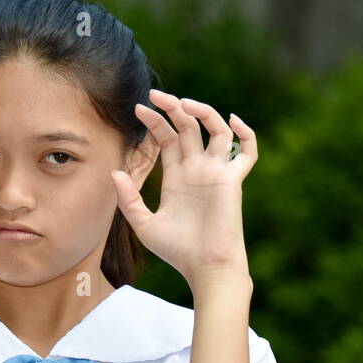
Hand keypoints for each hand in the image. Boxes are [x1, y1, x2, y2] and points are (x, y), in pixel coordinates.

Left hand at [110, 88, 256, 287]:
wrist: (205, 267)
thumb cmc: (178, 251)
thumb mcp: (144, 224)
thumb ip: (129, 199)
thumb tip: (116, 171)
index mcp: (177, 177)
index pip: (167, 138)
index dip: (154, 122)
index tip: (139, 110)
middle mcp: (197, 170)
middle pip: (188, 128)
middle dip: (173, 108)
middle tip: (155, 95)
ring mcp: (216, 173)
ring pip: (215, 130)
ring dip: (202, 112)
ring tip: (184, 103)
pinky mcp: (232, 180)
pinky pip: (246, 152)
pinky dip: (245, 134)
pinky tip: (232, 119)